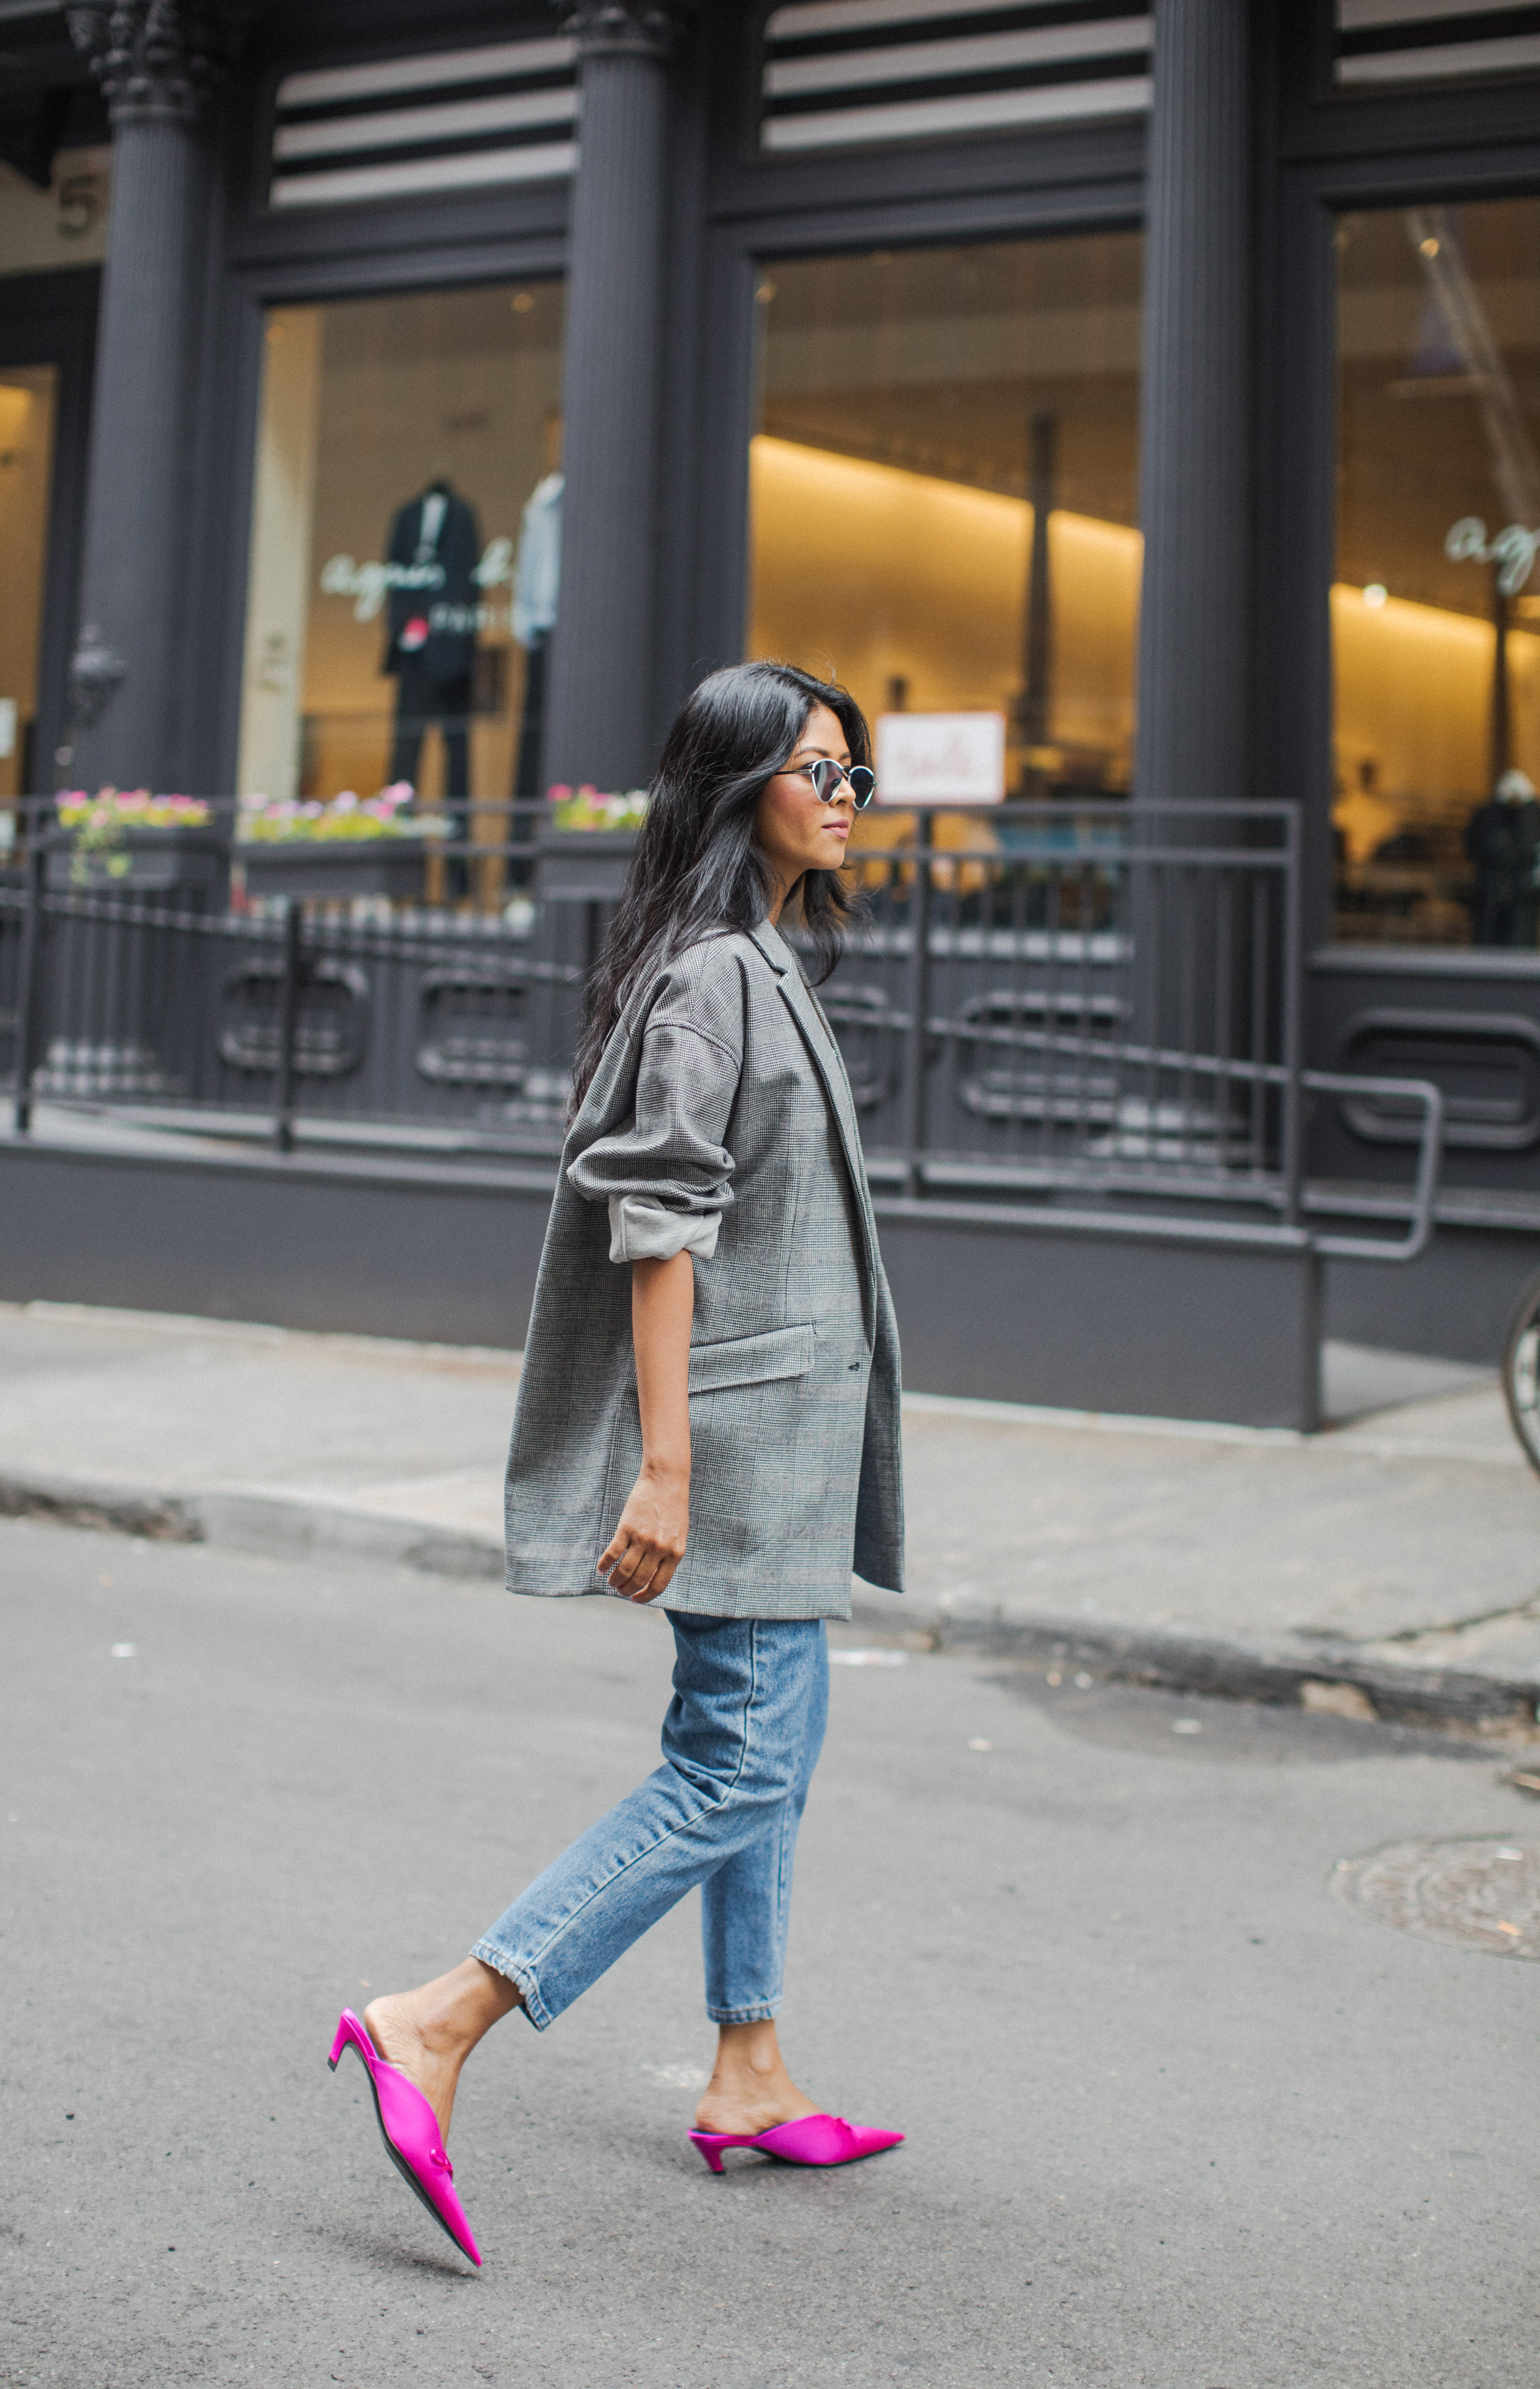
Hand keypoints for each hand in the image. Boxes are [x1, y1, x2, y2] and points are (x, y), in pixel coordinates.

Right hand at [599, 1457, 688, 1602]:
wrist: (666, 1480)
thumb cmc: (673, 1508)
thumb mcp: (679, 1535)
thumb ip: (668, 1555)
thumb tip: (652, 1578)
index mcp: (675, 1553)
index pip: (658, 1585)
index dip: (645, 1597)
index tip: (635, 1600)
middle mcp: (659, 1549)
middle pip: (639, 1580)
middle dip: (627, 1590)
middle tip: (620, 1591)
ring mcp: (642, 1538)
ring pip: (624, 1570)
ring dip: (615, 1580)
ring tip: (611, 1582)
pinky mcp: (627, 1527)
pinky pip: (612, 1553)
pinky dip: (604, 1565)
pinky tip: (601, 1569)